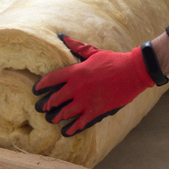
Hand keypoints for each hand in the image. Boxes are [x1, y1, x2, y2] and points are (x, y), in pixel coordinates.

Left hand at [32, 34, 154, 136]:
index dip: (41, 85)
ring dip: (57, 117)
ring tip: (51, 120)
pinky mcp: (96, 110)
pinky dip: (72, 128)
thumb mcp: (93, 52)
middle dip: (46, 105)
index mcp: (75, 72)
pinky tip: (66, 132)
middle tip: (41, 108)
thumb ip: (77, 47)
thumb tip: (62, 36)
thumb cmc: (113, 60)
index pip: (51, 79)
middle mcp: (77, 87)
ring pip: (65, 112)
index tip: (35, 90)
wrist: (133, 71)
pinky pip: (80, 122)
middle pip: (55, 99)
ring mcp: (86, 100)